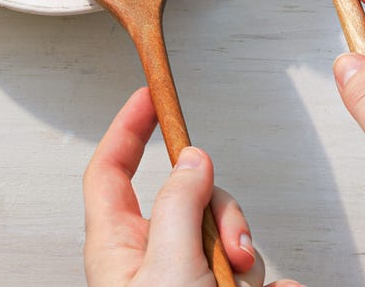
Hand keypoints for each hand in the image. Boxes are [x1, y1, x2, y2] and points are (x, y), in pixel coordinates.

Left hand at [84, 87, 304, 286]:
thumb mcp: (169, 267)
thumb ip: (180, 206)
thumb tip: (193, 159)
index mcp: (117, 248)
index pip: (110, 170)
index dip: (127, 128)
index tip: (148, 96)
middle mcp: (150, 262)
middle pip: (188, 199)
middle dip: (222, 214)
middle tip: (232, 248)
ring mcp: (185, 282)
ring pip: (225, 238)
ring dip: (247, 260)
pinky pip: (254, 277)